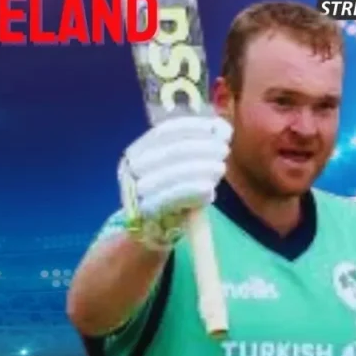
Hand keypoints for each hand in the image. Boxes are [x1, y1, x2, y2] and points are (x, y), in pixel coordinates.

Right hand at [117, 115, 231, 249]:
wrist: (153, 228)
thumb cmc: (172, 190)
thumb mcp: (181, 166)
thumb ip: (199, 146)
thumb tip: (223, 129)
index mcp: (137, 151)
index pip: (163, 132)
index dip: (191, 127)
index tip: (215, 128)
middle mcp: (131, 168)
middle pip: (169, 151)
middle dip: (201, 147)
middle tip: (224, 150)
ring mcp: (134, 190)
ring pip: (170, 173)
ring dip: (200, 168)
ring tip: (220, 168)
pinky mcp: (143, 211)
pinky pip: (170, 198)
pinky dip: (192, 191)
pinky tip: (210, 190)